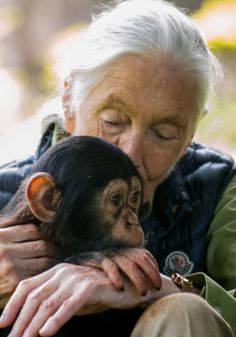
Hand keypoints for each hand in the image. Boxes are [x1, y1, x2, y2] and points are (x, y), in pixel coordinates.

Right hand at [0, 224, 54, 307]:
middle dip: (51, 249)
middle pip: (41, 244)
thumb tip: (31, 231)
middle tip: (57, 253)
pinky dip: (45, 275)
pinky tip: (47, 277)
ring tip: (56, 264)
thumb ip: (8, 236)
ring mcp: (11, 266)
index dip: (42, 235)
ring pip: (43, 260)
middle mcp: (6, 249)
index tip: (47, 240)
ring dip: (52, 262)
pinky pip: (38, 275)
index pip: (32, 230)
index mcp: (0, 236)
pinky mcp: (15, 282)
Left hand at [0, 263, 158, 336]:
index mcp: (56, 271)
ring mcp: (76, 277)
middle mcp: (64, 271)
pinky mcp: (89, 287)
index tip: (3, 323)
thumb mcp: (71, 294)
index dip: (13, 304)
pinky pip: (69, 305)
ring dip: (33, 324)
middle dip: (21, 321)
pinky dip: (56, 319)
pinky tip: (46, 332)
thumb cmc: (96, 292)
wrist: (125, 285)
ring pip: (48, 302)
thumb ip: (54, 299)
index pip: (27, 286)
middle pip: (35, 296)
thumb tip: (32, 320)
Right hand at [77, 248, 161, 294]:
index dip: (154, 268)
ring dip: (138, 278)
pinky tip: (120, 288)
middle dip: (151, 273)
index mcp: (125, 253)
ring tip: (143, 293)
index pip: (145, 255)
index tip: (159, 284)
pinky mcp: (95, 260)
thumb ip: (131, 276)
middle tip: (156, 289)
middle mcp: (118, 252)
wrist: (71, 268)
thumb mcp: (117, 272)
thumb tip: (150, 289)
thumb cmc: (98, 274)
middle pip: (140, 257)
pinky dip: (116, 277)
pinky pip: (109, 266)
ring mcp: (107, 255)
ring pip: (128, 263)